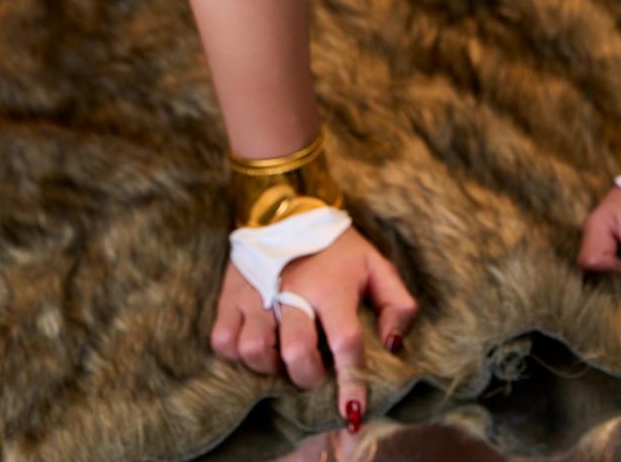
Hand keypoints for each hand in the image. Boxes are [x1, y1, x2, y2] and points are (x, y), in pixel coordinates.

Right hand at [211, 226, 417, 427]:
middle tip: (313, 369)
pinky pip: (223, 340)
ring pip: (254, 351)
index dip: (352, 382)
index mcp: (332, 288)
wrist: (288, 208)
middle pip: (296, 353)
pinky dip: (236, 353)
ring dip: (269, 366)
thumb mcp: (375, 265)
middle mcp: (292, 293)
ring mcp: (256, 294)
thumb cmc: (336, 247)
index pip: (346, 343)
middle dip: (307, 376)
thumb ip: (397, 303)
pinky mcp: (230, 295)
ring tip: (282, 354)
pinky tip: (257, 342)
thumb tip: (394, 345)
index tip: (353, 411)